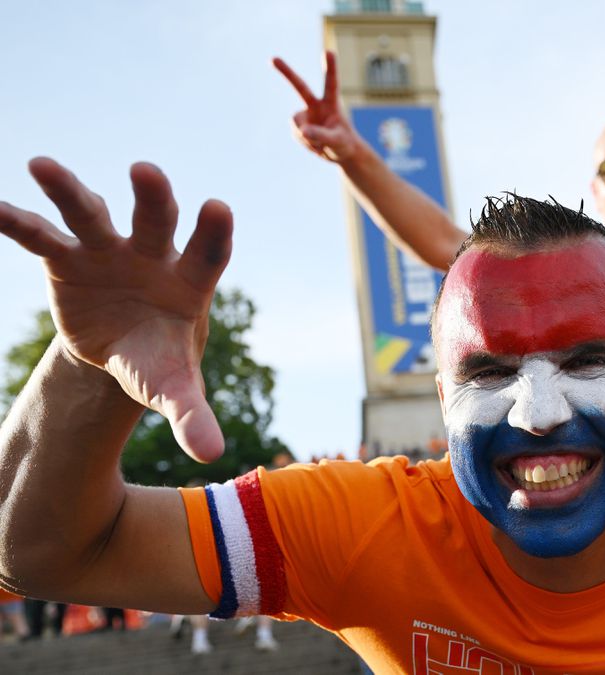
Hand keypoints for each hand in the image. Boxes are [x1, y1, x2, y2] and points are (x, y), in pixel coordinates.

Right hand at [0, 159, 231, 461]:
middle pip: (156, 221)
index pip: (209, 253)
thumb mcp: (173, 388)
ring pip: (92, 214)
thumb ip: (192, 415)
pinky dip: (18, 224)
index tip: (218, 207)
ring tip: (41, 165)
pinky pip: (40, 238)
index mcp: (190, 283)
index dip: (212, 232)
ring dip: (69, 191)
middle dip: (152, 198)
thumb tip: (212, 455)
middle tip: (145, 171)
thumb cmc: (161, 362)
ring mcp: (108, 252)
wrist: (123, 348)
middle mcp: (153, 255)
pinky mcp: (66, 260)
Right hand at [274, 51, 359, 162]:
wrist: (340, 152)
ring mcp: (307, 114)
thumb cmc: (345, 143)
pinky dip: (305, 143)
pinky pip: (296, 133)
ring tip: (322, 146)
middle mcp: (317, 105)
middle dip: (287, 73)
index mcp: (332, 104)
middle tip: (273, 58)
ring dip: (308, 138)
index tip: (329, 51)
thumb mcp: (337, 141)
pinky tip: (316, 146)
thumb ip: (321, 135)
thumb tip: (302, 130)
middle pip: (300, 86)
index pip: (331, 84)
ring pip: (297, 124)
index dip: (330, 68)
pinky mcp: (299, 124)